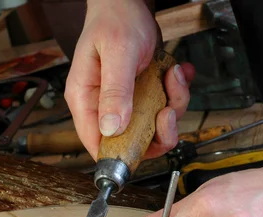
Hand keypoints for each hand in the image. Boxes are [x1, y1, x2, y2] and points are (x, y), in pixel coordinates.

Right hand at [64, 0, 194, 159]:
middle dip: (159, 129)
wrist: (129, 2)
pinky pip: (163, 108)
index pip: (97, 144)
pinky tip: (176, 71)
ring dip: (172, 104)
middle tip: (168, 108)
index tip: (147, 148)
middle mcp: (104, 106)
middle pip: (132, 142)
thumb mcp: (118, 53)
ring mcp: (124, 103)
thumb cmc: (116, 20)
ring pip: (153, 126)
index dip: (121, 155)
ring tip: (173, 75)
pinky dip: (176, 92)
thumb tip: (111, 129)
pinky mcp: (142, 96)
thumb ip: (115, 91)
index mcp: (86, 100)